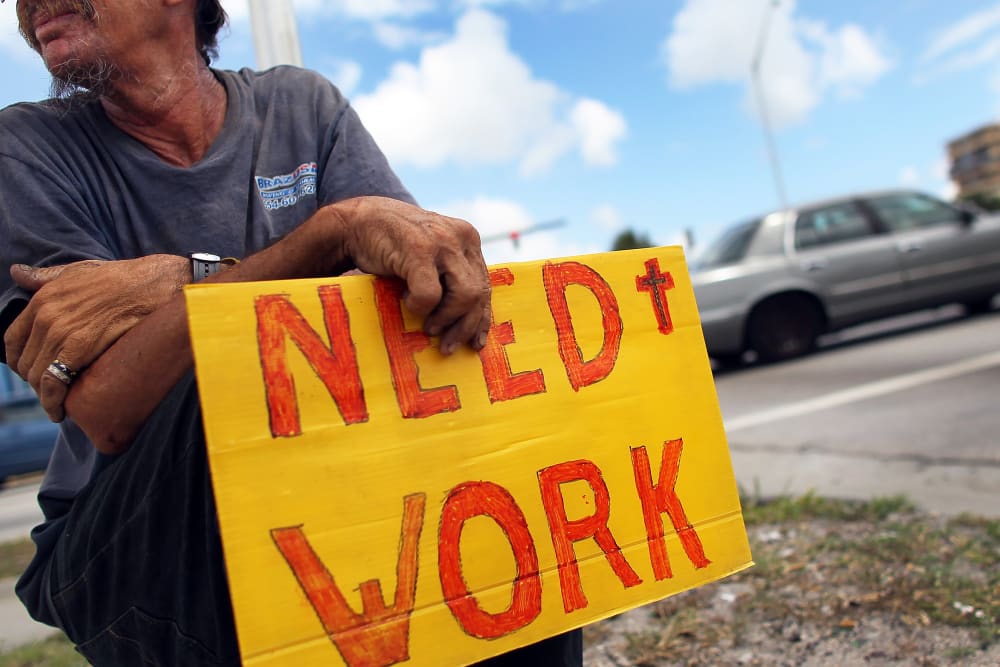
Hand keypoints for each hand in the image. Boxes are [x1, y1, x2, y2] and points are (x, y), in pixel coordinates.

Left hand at [4, 255, 189, 420]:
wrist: (153, 284)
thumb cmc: (122, 277)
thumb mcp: (78, 270)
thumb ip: (44, 276)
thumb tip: (16, 273)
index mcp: (42, 299)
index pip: (12, 340)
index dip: (18, 360)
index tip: (31, 372)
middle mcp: (46, 316)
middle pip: (24, 362)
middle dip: (33, 382)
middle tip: (50, 392)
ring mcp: (61, 332)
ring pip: (37, 376)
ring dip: (44, 396)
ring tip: (57, 405)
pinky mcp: (80, 348)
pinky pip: (54, 382)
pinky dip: (52, 401)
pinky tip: (59, 411)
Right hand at [327, 197, 491, 354]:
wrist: (357, 221)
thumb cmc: (393, 246)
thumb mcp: (431, 258)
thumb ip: (451, 277)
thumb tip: (469, 323)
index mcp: (468, 239)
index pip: (485, 285)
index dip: (482, 318)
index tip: (476, 343)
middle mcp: (461, 237)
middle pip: (479, 293)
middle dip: (465, 326)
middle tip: (447, 345)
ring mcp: (442, 242)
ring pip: (464, 296)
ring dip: (445, 318)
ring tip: (428, 327)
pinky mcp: (419, 250)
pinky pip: (431, 295)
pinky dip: (419, 306)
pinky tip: (406, 300)